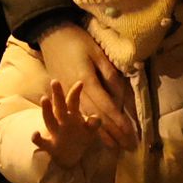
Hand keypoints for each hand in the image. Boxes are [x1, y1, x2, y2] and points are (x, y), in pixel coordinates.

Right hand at [33, 79, 109, 168]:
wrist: (70, 156)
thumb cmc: (79, 138)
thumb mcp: (88, 130)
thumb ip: (93, 123)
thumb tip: (95, 118)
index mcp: (70, 115)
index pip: (72, 101)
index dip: (75, 92)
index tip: (80, 83)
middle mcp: (61, 121)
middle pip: (59, 106)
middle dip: (58, 95)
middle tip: (55, 81)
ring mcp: (55, 132)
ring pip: (49, 120)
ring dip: (47, 110)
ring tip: (44, 98)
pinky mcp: (50, 147)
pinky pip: (42, 142)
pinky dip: (37, 138)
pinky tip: (35, 134)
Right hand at [37, 22, 136, 145]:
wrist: (52, 36)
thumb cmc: (77, 42)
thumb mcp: (97, 54)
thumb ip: (110, 75)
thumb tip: (120, 96)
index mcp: (87, 81)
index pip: (107, 107)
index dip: (119, 122)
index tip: (131, 134)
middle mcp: (77, 93)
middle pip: (98, 117)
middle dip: (114, 133)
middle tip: (128, 146)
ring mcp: (67, 96)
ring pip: (87, 119)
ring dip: (101, 134)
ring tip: (114, 147)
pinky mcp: (62, 96)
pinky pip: (78, 114)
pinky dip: (86, 126)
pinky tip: (93, 134)